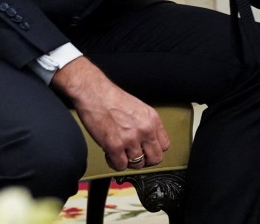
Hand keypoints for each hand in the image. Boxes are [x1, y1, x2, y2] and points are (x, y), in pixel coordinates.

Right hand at [52, 57, 170, 169]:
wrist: (94, 93)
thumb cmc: (112, 98)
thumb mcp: (139, 108)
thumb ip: (146, 124)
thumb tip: (147, 140)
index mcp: (152, 119)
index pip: (165, 145)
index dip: (155, 150)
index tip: (147, 150)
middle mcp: (145, 130)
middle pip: (155, 158)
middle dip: (145, 160)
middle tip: (135, 156)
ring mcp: (130, 139)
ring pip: (138, 164)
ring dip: (128, 161)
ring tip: (121, 153)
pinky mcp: (114, 146)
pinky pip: (121, 166)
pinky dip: (115, 163)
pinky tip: (111, 154)